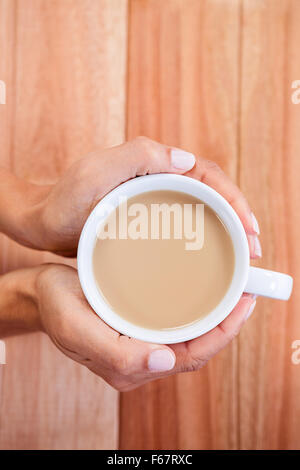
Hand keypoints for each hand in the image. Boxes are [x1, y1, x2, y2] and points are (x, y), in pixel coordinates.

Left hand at [10, 137, 259, 255]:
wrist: (43, 223)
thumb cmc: (64, 198)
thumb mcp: (96, 172)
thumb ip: (138, 155)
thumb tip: (187, 160)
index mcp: (154, 163)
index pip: (207, 175)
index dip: (234, 200)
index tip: (249, 228)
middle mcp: (159, 179)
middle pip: (212, 194)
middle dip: (238, 218)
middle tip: (252, 250)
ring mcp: (155, 200)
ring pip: (202, 211)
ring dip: (226, 231)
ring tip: (242, 259)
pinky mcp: (149, 220)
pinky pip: (185, 226)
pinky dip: (204, 241)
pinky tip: (211, 261)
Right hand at [35, 264, 255, 390]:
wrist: (39, 294)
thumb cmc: (56, 306)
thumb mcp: (77, 327)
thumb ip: (117, 353)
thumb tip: (166, 361)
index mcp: (129, 366)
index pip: (190, 356)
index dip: (222, 334)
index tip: (243, 304)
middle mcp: (140, 359)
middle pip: (196, 347)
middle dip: (226, 324)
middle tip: (246, 292)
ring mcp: (139, 344)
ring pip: (189, 336)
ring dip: (214, 317)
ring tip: (233, 290)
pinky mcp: (137, 328)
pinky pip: (176, 324)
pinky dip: (196, 310)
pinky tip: (205, 293)